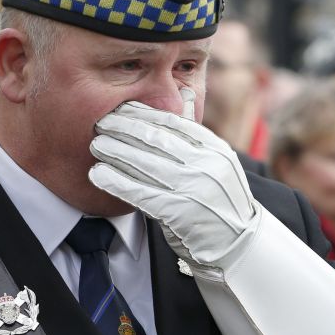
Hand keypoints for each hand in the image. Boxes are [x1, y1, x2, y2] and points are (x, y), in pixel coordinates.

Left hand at [88, 101, 257, 268]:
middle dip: (123, 128)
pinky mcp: (178, 213)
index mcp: (215, 148)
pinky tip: (98, 174)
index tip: (120, 107)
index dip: (142, 114)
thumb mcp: (218, 161)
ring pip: (144, 163)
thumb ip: (196, 132)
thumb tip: (185, 90)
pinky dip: (116, 182)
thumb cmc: (220, 200)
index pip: (172, 123)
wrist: (238, 244)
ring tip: (96, 144)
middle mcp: (205, 165)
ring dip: (115, 151)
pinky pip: (140, 192)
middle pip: (155, 140)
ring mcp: (193, 189)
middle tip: (101, 122)